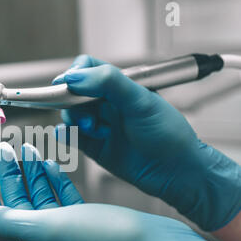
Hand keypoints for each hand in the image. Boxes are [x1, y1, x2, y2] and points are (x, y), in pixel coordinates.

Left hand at [0, 142, 240, 240]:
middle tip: (4, 148)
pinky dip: (55, 181)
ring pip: (42, 199)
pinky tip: (50, 164)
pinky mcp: (88, 223)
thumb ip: (11, 223)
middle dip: (11, 176)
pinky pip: (63, 199)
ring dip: (33, 174)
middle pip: (19, 206)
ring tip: (25, 148)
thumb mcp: (50, 231)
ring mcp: (69, 235)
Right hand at [53, 54, 240, 230]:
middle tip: (83, 114)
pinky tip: (69, 135)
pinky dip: (65, 134)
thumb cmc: (168, 134)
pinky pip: (71, 136)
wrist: (175, 171)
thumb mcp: (141, 101)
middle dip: (72, 102)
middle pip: (73, 93)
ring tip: (94, 129)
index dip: (74, 74)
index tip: (66, 84)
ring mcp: (99, 124)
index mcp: (120, 85)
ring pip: (70, 115)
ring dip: (75, 121)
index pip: (88, 69)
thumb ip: (109, 83)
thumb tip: (75, 77)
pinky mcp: (93, 145)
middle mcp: (107, 103)